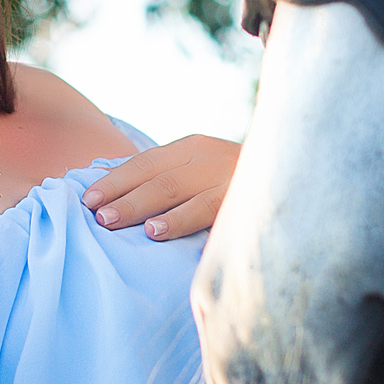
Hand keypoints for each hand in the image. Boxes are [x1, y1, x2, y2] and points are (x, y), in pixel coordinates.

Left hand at [80, 134, 239, 240]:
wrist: (296, 170)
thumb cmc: (233, 180)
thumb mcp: (198, 168)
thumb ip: (162, 176)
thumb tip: (107, 185)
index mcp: (192, 148)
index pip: (146, 163)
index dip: (116, 180)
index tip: (87, 198)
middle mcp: (209, 158)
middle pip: (158, 178)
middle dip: (125, 197)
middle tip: (97, 215)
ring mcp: (229, 178)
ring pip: (182, 193)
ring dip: (151, 210)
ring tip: (124, 224)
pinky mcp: (247, 201)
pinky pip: (213, 213)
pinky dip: (184, 222)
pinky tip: (164, 235)